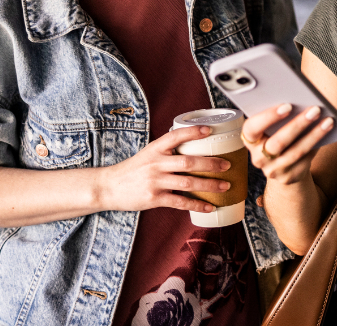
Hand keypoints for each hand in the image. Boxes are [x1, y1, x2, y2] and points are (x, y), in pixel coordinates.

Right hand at [100, 125, 231, 213]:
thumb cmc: (133, 170)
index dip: (193, 132)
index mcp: (155, 148)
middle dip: (211, 163)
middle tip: (227, 165)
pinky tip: (209, 206)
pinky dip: (197, 205)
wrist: (109, 187)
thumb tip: (194, 147)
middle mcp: (156, 163)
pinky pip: (180, 202)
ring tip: (225, 185)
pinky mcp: (154, 198)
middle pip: (188, 162)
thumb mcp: (148, 153)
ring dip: (209, 185)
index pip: (176, 136)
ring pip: (188, 183)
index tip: (209, 130)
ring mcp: (155, 181)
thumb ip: (167, 150)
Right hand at [241, 103, 333, 185]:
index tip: (287, 105)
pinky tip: (327, 133)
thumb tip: (301, 101)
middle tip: (315, 110)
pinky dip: (317, 145)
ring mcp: (272, 170)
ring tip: (327, 121)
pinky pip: (305, 160)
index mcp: (249, 139)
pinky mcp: (288, 177)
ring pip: (296, 152)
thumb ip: (278, 116)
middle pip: (278, 142)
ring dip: (314, 135)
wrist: (282, 166)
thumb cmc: (277, 136)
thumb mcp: (271, 127)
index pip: (252, 128)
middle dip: (298, 124)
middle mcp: (258, 157)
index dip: (268, 117)